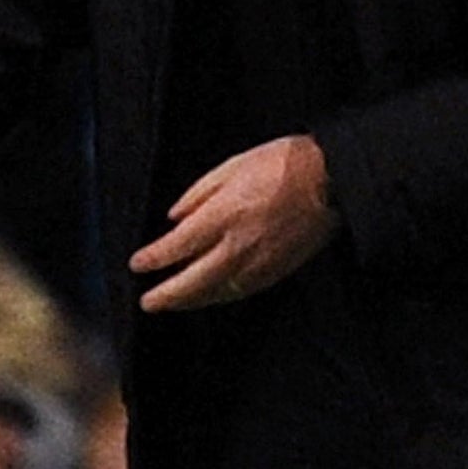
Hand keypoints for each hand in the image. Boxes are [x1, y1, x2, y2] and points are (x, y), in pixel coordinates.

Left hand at [128, 135, 338, 312]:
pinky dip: (218, 297)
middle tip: (146, 301)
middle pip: (192, 281)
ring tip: (171, 304)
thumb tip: (175, 217)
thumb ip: (199, 193)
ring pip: (216, 292)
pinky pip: (239, 292)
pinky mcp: (276, 271)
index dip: (154, 258)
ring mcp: (258, 263)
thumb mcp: (232, 165)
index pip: (178, 247)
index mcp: (223, 215)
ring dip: (190, 302)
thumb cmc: (282, 164)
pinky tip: (208, 297)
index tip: (137, 264)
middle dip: (166, 295)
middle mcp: (237, 245)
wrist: (330, 181)